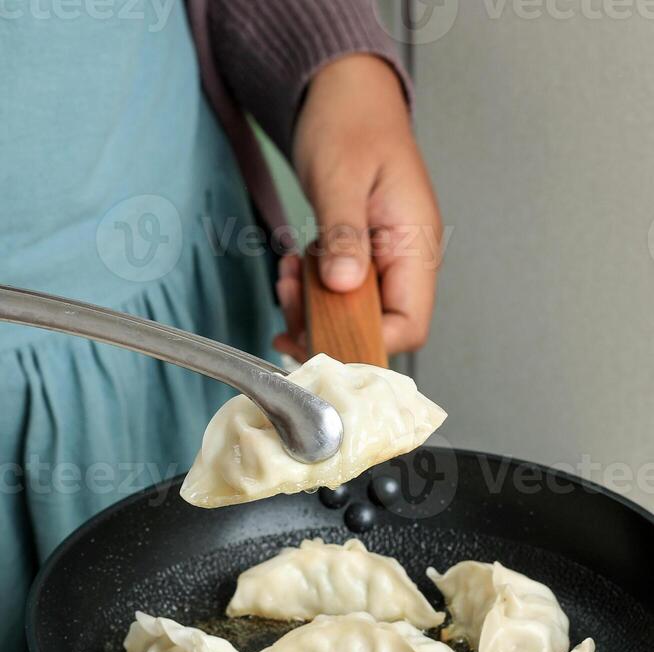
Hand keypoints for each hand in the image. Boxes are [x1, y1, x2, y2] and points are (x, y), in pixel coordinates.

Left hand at [274, 54, 441, 362]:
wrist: (344, 93)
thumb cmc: (350, 122)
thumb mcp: (341, 178)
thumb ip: (345, 234)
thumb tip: (345, 285)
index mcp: (417, 244)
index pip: (408, 325)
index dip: (367, 341)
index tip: (321, 332)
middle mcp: (407, 260)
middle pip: (378, 329)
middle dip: (329, 326)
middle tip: (290, 297)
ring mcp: (384, 261)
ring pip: (353, 315)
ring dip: (313, 309)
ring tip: (288, 276)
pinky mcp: (362, 258)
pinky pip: (340, 295)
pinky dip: (311, 292)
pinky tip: (294, 268)